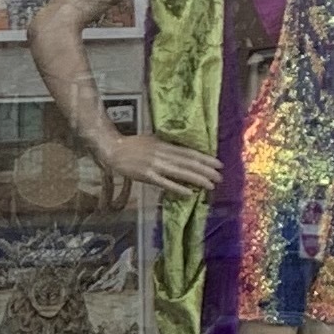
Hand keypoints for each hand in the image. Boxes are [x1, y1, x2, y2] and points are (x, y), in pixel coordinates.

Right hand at [96, 135, 224, 196]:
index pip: (189, 153)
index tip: (219, 164)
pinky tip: (189, 193)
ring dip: (197, 179)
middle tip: (220, 177)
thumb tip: (181, 149)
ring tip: (211, 185)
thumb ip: (166, 145)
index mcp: (165, 145)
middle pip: (189, 163)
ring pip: (181, 173)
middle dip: (206, 170)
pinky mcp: (147, 176)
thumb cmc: (132, 145)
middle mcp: (163, 154)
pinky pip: (165, 183)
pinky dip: (178, 188)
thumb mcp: (152, 140)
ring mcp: (155, 166)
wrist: (113, 149)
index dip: (205, 159)